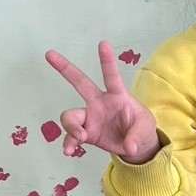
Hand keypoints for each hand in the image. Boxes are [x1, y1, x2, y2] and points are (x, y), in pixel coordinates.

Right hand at [45, 42, 159, 161]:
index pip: (111, 76)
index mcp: (117, 96)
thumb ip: (138, 136)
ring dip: (71, 127)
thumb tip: (129, 148)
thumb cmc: (141, 128)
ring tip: (80, 138)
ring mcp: (90, 117)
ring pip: (70, 116)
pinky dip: (69, 144)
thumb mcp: (146, 128)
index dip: (107, 61)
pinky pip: (70, 136)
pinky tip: (70, 151)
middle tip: (49, 54)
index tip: (103, 44)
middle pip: (80, 82)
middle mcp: (99, 102)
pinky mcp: (85, 133)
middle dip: (65, 68)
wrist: (134, 145)